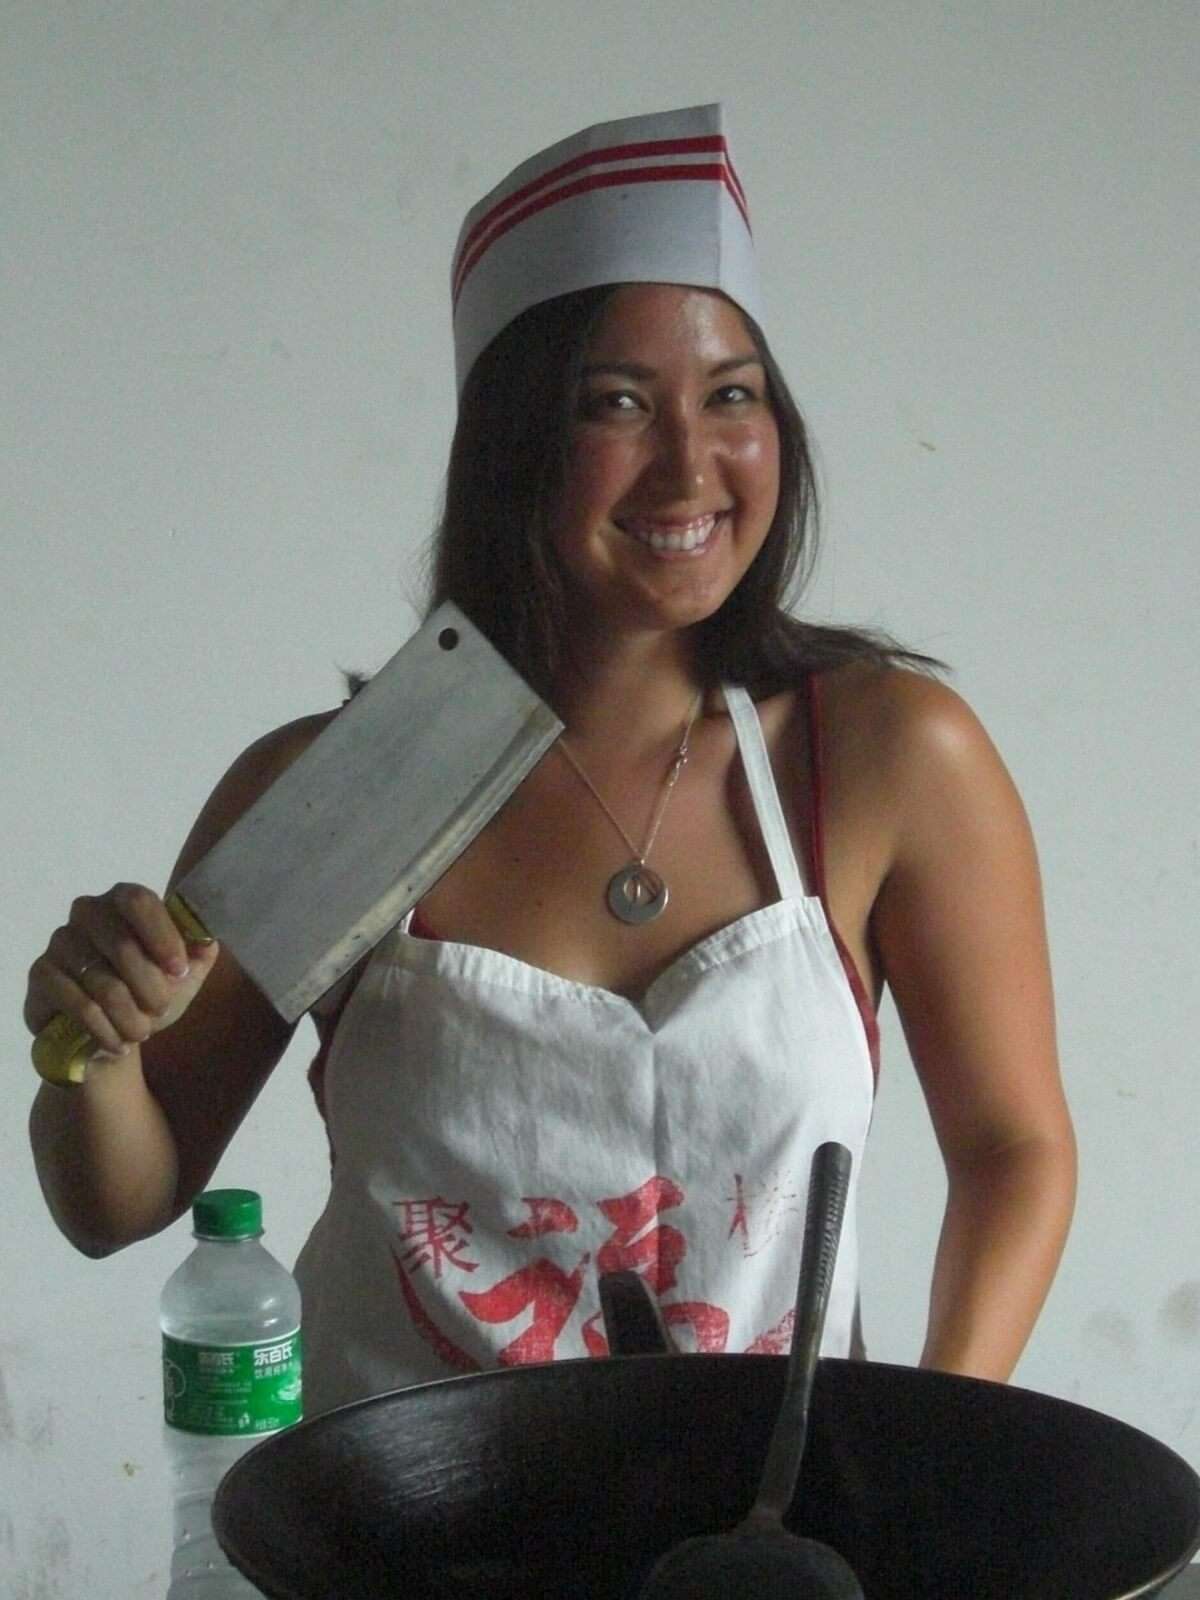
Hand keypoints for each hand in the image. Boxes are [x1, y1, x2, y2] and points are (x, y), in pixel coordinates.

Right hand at [25, 883, 219, 1061]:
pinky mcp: (40, 974)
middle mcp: (87, 912)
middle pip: (121, 944)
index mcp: (124, 901)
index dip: (162, 936)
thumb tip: (207, 940)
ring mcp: (60, 941)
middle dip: (150, 986)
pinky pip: (78, 1004)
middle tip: (161, 1010)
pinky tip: (117, 1043)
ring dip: (129, 1016)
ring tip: (141, 1033)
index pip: (139, 902)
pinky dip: (104, 1030)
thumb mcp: (184, 977)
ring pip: (101, 981)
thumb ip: (199, 954)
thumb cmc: (147, 994)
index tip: (179, 971)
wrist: (109, 1033)